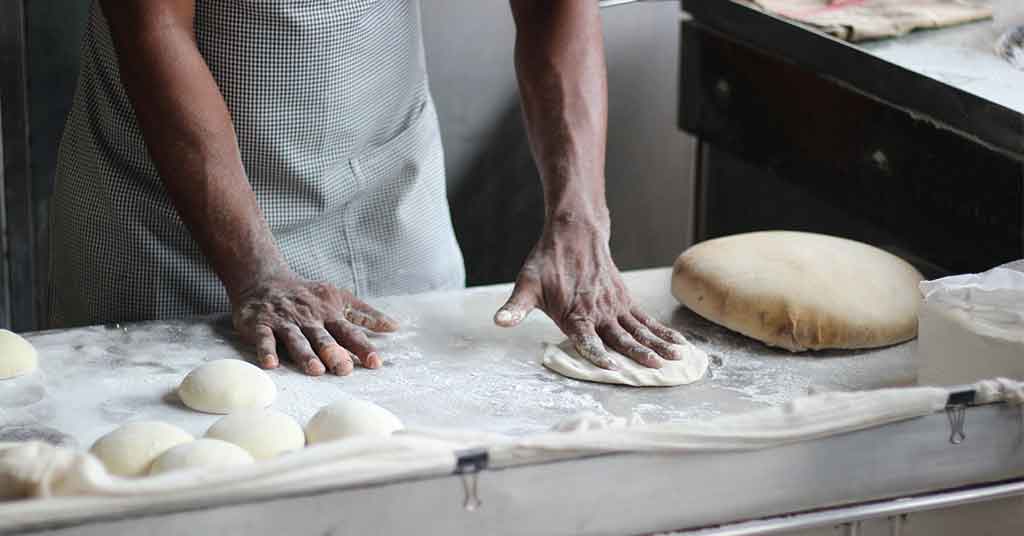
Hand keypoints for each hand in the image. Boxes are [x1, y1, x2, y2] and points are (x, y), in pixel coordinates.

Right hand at [232, 272, 397, 375]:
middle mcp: (308, 318)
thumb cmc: (307, 294)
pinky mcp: (260, 324)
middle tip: (345, 369)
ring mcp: (284, 321)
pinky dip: (266, 350)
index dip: (362, 347)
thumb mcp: (339, 298)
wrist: (263, 278)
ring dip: (306, 354)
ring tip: (315, 370)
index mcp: (329, 314)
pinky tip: (271, 364)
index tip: (375, 362)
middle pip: (323, 338)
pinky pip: (264, 338)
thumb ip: (365, 315)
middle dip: (334, 353)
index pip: (348, 332)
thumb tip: (395, 326)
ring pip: (296, 340)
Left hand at [494, 217, 689, 368]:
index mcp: (574, 313)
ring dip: (658, 344)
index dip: (599, 354)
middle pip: (620, 337)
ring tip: (676, 359)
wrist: (574, 233)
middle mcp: (598, 312)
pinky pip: (646, 319)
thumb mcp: (526, 284)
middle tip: (655, 366)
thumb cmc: (547, 263)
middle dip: (638, 353)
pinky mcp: (625, 300)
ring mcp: (615, 306)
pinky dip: (662, 332)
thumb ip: (515, 307)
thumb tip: (499, 321)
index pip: (587, 339)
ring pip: (639, 329)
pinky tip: (678, 345)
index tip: (613, 367)